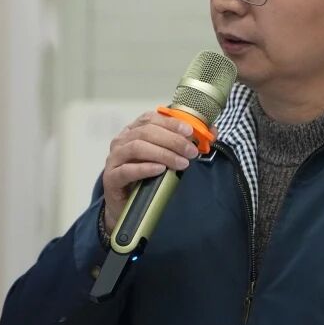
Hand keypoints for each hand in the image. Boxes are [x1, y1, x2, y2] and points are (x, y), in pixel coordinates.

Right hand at [101, 111, 199, 228]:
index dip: (171, 123)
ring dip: (163, 153)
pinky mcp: (111, 178)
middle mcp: (121, 141)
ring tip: (181, 163)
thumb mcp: (167, 157)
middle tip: (191, 152)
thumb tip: (212, 132)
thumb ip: (186, 143)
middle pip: (146, 132)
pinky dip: (145, 168)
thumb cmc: (147, 177)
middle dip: (172, 140)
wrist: (126, 206)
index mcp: (133, 131)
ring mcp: (114, 159)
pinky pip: (127, 170)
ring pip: (137, 147)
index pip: (150, 119)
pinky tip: (160, 170)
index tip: (190, 131)